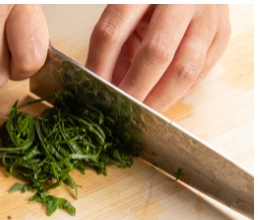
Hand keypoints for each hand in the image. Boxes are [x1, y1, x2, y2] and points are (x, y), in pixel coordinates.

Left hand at [85, 4, 229, 111]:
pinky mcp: (223, 34)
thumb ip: (116, 41)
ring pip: (185, 69)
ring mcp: (207, 18)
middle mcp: (181, 2)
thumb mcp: (129, 8)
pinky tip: (162, 100)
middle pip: (155, 53)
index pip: (114, 31)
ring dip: (160, 98)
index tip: (92, 88)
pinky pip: (200, 73)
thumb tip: (103, 84)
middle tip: (118, 109)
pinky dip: (178, 92)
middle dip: (134, 88)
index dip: (100, 64)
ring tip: (140, 113)